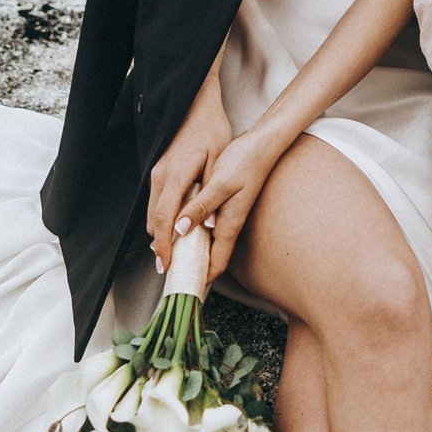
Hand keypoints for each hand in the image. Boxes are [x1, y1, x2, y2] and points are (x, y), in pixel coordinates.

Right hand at [146, 85, 232, 267]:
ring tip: (179, 250)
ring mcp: (156, 173)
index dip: (163, 246)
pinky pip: (156, 201)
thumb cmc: (211, 130)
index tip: (167, 265)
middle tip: (175, 264)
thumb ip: (210, 195)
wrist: (197, 104)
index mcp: (175, 176)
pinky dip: (164, 218)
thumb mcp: (218, 161)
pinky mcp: (159, 171)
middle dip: (161, 245)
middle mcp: (160, 176)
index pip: (164, 219)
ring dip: (162, 232)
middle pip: (153, 221)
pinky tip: (179, 226)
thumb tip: (206, 227)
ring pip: (152, 212)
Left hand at [175, 127, 294, 288]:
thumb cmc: (245, 162)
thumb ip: (200, 207)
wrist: (261, 143)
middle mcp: (228, 223)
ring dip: (190, 248)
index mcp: (229, 224)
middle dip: (192, 267)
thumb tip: (181, 229)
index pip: (217, 263)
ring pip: (207, 240)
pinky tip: (181, 224)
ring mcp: (227, 214)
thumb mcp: (220, 184)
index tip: (185, 288)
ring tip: (170, 252)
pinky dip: (192, 229)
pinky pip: (206, 224)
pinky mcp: (224, 203)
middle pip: (211, 256)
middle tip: (171, 272)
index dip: (203, 279)